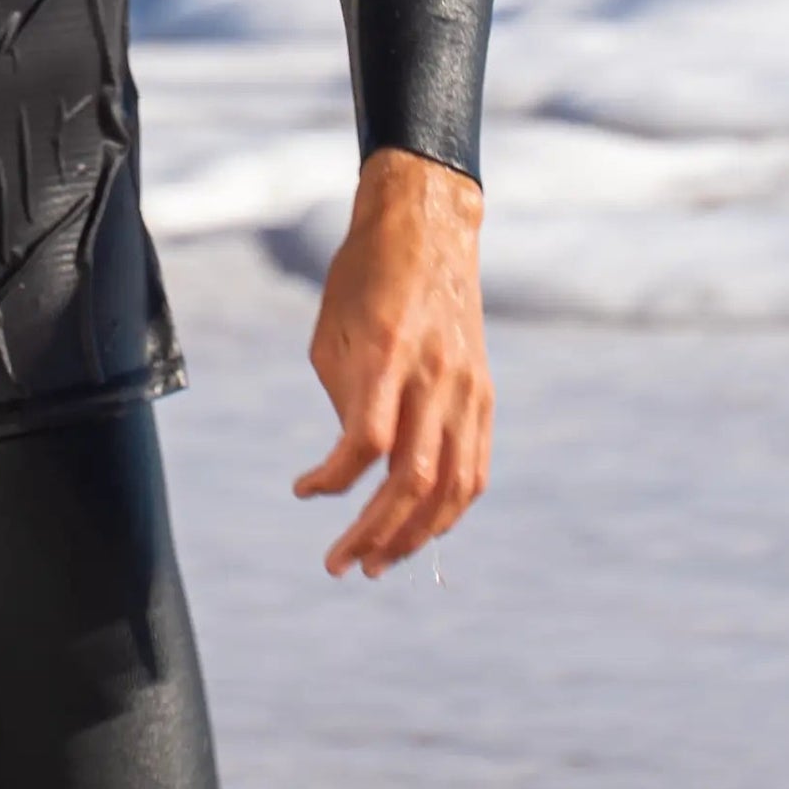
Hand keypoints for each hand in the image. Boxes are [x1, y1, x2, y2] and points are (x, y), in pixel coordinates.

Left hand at [293, 146, 493, 578]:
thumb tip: (354, 464)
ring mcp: (468, 386)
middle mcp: (435, 374)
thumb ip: (344, 399)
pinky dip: (449, 509)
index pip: (367, 443)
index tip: (303, 490)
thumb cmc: (364, 274)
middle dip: (374, 534)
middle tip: (339, 565)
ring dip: (414, 536)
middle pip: (412, 480)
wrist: (428, 224)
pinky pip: (475, 467)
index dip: (333, 481)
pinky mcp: (484, 393)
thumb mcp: (333, 329)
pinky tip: (419, 530)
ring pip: (452, 486)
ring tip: (378, 562)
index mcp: (388, 351)